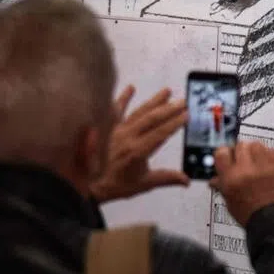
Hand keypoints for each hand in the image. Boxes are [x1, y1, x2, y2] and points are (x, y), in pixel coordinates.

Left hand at [91, 85, 189, 202]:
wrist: (87, 183)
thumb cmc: (115, 185)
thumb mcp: (143, 184)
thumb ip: (166, 179)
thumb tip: (186, 180)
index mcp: (138, 151)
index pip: (161, 134)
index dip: (175, 123)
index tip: (186, 114)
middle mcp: (128, 137)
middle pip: (151, 119)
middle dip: (169, 109)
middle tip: (182, 101)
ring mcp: (116, 130)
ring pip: (138, 112)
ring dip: (153, 101)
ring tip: (167, 91)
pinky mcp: (106, 127)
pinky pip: (115, 110)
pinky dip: (122, 98)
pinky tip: (131, 88)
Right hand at [210, 140, 273, 225]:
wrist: (273, 222)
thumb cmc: (251, 215)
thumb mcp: (230, 202)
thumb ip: (222, 186)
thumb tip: (214, 179)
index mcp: (231, 178)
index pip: (221, 153)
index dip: (223, 154)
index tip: (226, 157)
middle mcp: (247, 169)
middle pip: (240, 145)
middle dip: (239, 151)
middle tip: (242, 160)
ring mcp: (264, 167)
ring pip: (256, 144)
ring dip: (254, 150)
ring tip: (255, 161)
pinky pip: (272, 150)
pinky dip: (268, 155)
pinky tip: (266, 164)